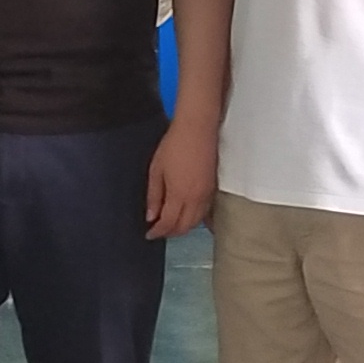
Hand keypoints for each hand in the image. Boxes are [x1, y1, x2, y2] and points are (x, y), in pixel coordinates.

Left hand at [143, 116, 218, 239]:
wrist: (197, 128)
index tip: (149, 234)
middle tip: (159, 231)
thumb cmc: (173, 145)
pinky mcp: (214, 188)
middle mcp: (196, 199)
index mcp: (179, 195)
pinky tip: (189, 216)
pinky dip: (196, 219)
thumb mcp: (156, 170)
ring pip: (197, 222)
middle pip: (185, 226)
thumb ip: (154, 195)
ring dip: (184, 227)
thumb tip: (151, 217)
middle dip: (171, 233)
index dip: (158, 232)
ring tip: (171, 225)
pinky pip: (206, 212)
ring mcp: (207, 194)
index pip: (168, 223)